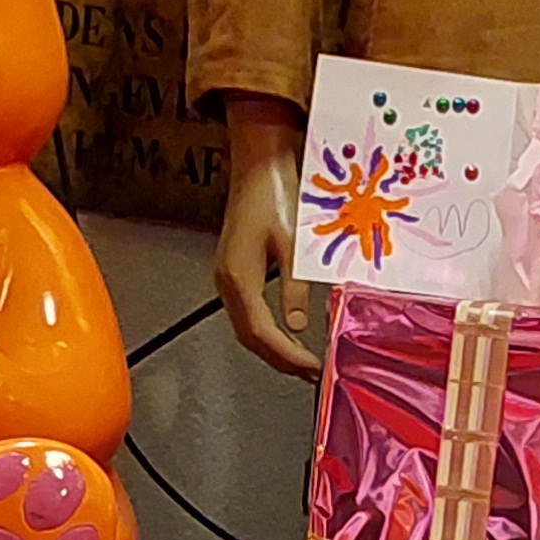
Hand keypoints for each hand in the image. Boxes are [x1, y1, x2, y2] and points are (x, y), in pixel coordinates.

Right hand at [212, 95, 315, 377]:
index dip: (287, 355)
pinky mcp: (234, 271)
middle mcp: (227, 282)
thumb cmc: (276, 196)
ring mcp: (227, 278)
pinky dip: (267, 331)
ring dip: (274, 348)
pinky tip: (287, 334)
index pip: (261, 333)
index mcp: (239, 277)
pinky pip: (248, 313)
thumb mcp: (292, 244)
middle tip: (311, 372)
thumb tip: (299, 325)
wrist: (257, 166)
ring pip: (247, 328)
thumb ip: (295, 287)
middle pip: (250, 337)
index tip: (312, 367)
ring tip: (302, 361)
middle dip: (280, 359)